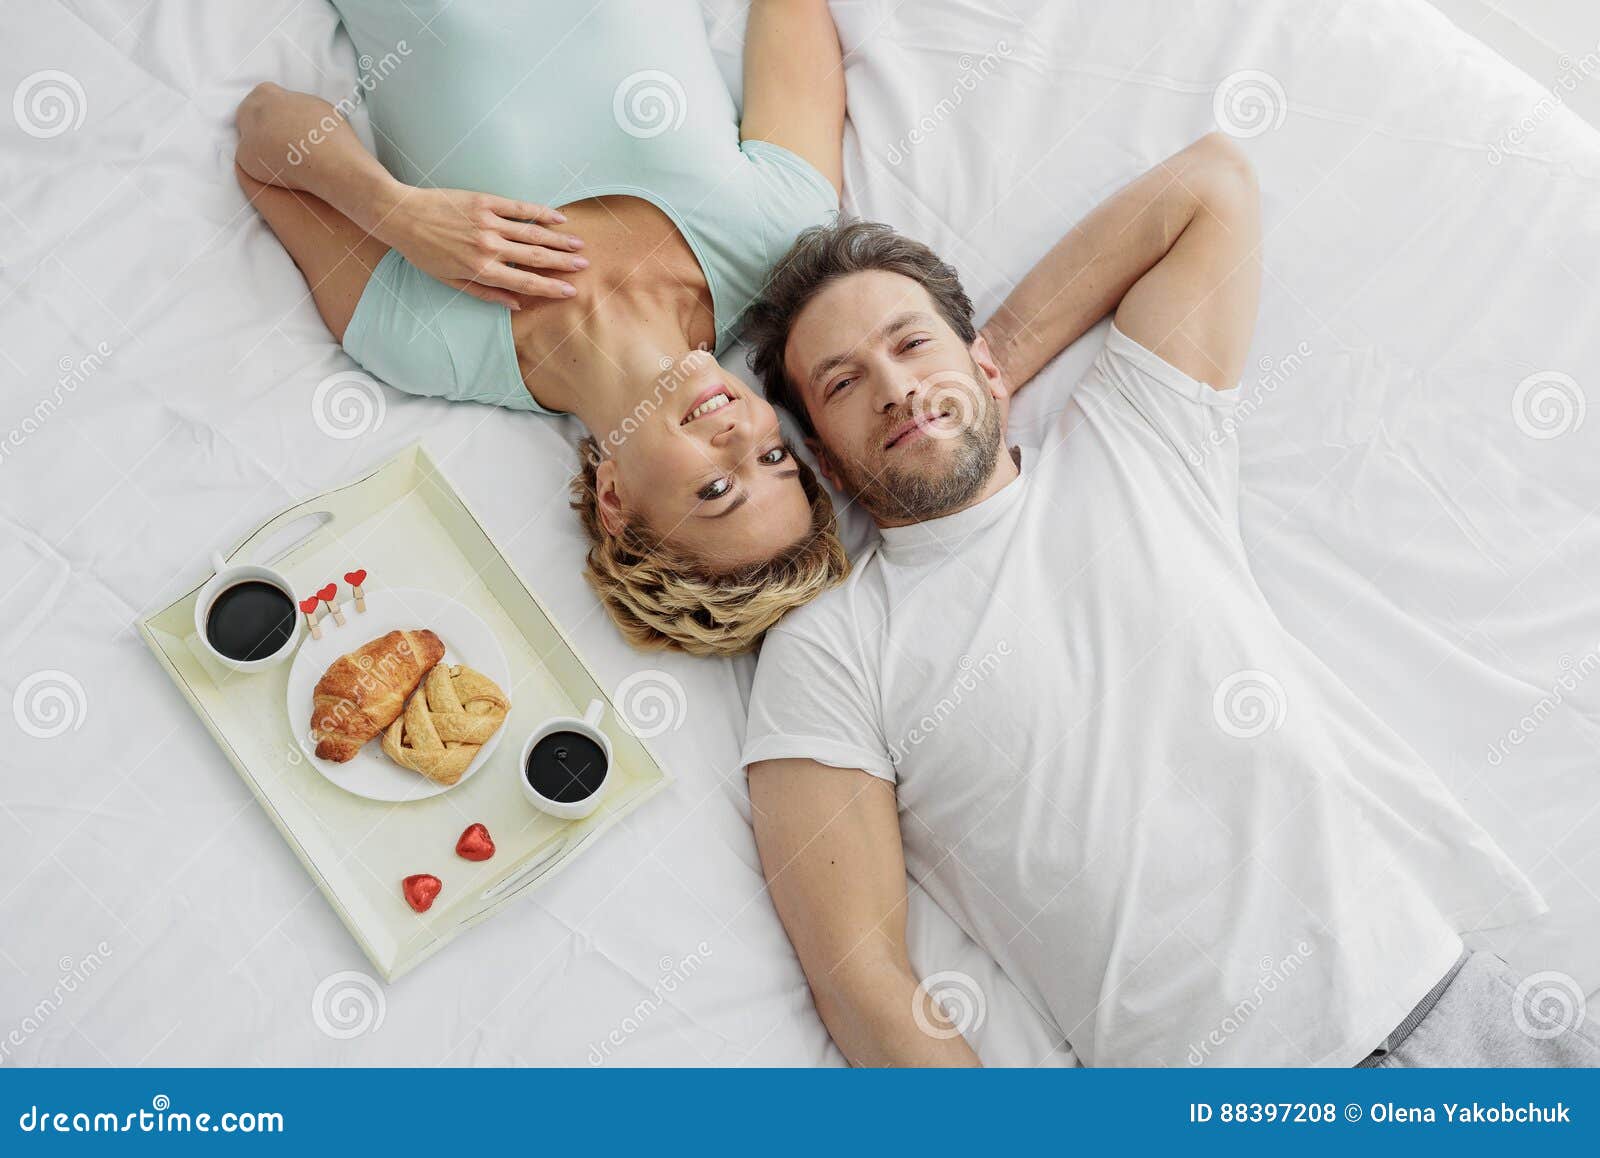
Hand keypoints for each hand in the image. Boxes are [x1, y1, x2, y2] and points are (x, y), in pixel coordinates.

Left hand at [375, 186, 586, 307]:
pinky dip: (541, 212)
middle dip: (562, 263)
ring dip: (559, 239)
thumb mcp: (449, 281)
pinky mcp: (485, 201)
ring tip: (578, 244)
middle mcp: (489, 247)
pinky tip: (559, 216)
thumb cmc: (423, 252)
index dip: (550, 287)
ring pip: (533, 232)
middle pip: (536, 256)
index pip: (525, 282)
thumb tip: (515, 304)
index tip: (570, 290)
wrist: (401, 215)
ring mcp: (489, 222)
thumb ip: (485, 293)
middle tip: (584, 266)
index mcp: (481, 270)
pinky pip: (520, 208)